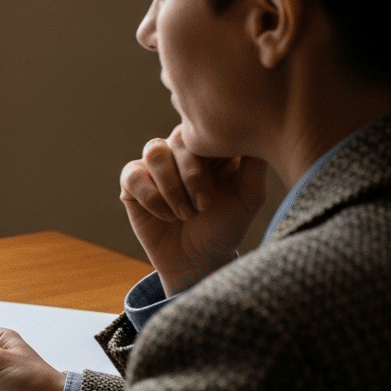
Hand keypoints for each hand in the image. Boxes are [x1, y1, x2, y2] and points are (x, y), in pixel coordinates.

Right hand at [120, 125, 266, 295]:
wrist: (197, 260)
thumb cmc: (225, 227)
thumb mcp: (249, 196)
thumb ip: (254, 163)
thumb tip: (257, 130)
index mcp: (208, 147)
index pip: (204, 131)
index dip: (209, 157)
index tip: (219, 190)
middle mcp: (180, 150)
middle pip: (178, 139)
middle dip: (192, 178)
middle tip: (203, 207)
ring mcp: (155, 165)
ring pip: (154, 152)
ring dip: (171, 189)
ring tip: (185, 213)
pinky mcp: (132, 181)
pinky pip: (133, 175)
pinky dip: (152, 199)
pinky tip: (165, 216)